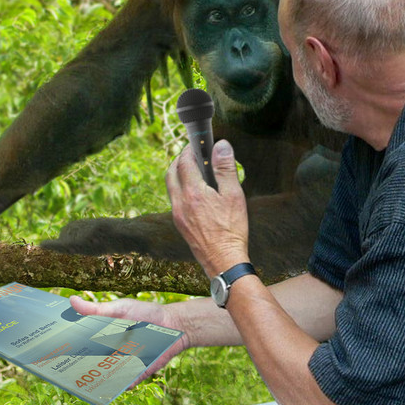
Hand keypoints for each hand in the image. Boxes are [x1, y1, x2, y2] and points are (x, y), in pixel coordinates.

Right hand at [69, 295, 189, 382]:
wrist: (173, 324)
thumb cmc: (144, 314)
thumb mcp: (118, 308)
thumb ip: (96, 309)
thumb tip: (72, 300)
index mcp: (104, 337)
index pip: (82, 346)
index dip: (68, 349)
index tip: (50, 351)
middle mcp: (110, 353)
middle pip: (90, 364)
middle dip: (75, 367)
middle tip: (58, 368)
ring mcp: (123, 365)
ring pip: (104, 376)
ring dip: (93, 380)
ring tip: (78, 382)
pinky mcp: (137, 373)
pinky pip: (124, 383)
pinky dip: (116, 386)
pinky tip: (107, 388)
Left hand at [166, 139, 249, 277]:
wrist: (223, 261)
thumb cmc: (232, 229)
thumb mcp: (234, 195)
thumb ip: (225, 168)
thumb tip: (221, 145)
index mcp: (193, 192)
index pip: (184, 162)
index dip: (189, 149)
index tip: (197, 144)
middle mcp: (180, 202)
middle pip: (171, 172)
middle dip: (179, 159)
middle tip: (193, 154)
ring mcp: (177, 214)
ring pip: (170, 186)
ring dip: (178, 174)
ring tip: (194, 170)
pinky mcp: (179, 224)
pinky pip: (174, 199)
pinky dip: (180, 188)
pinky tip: (194, 192)